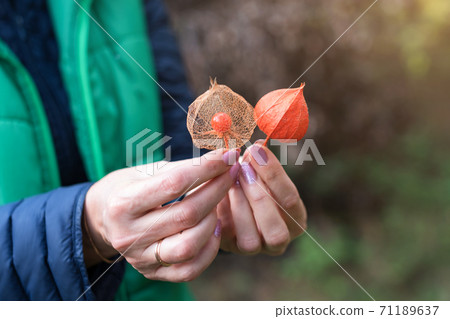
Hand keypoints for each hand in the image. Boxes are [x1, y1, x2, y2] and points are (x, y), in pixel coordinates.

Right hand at [83, 149, 239, 281]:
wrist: (104, 216)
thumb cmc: (130, 186)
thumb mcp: (148, 170)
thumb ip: (183, 168)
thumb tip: (222, 159)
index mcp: (123, 203)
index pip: (174, 184)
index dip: (206, 168)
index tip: (226, 155)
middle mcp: (129, 234)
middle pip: (187, 215)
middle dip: (217, 190)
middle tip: (231, 173)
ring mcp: (140, 257)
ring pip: (190, 246)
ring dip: (213, 221)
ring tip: (217, 204)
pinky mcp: (152, 272)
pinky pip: (189, 269)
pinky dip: (209, 249)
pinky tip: (214, 229)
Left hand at [218, 142, 306, 254]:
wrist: (228, 191)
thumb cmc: (251, 177)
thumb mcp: (260, 169)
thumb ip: (261, 162)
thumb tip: (257, 149)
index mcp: (295, 218)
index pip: (290, 200)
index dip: (273, 174)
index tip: (256, 150)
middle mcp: (279, 240)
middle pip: (276, 231)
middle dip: (258, 197)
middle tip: (242, 168)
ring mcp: (254, 248)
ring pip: (250, 240)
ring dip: (238, 207)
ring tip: (229, 179)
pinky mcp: (230, 247)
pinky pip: (226, 238)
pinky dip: (221, 214)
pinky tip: (217, 192)